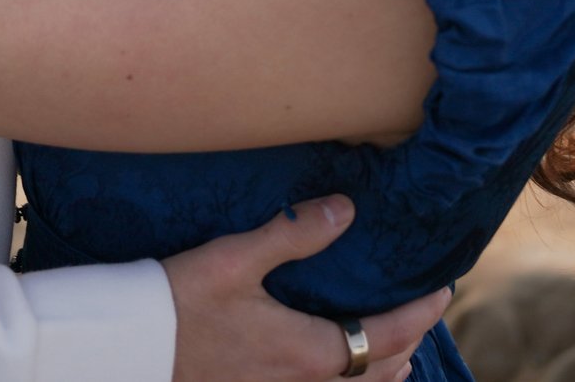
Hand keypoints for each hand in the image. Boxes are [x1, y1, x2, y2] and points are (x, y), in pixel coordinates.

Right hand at [163, 198, 450, 381]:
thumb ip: (294, 233)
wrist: (130, 349)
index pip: (386, 336)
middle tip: (424, 312)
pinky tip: (340, 372)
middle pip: (379, 372)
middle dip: (409, 342)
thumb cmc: (179, 302)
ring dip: (383, 371)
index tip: (443, 290)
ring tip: (399, 349)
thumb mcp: (235, 258)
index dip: (421, 313)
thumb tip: (346, 209)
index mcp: (308, 352)